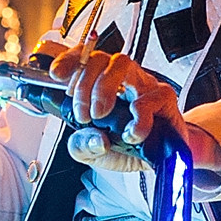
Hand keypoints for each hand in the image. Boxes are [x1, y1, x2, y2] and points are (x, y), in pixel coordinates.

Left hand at [42, 47, 193, 160]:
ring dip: (104, 89)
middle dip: (83, 84)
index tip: (56, 74)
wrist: (158, 162)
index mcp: (102, 86)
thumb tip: (94, 137)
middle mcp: (122, 80)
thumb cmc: (127, 149)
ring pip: (122, 65)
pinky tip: (131, 134)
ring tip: (100, 116)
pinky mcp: (164, 98)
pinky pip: (150, 97)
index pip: (84, 60)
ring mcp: (143, 85)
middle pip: (100, 59)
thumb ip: (82, 145)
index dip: (69, 61)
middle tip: (83, 113)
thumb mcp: (93, 152)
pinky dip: (138, 118)